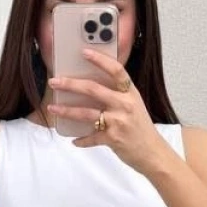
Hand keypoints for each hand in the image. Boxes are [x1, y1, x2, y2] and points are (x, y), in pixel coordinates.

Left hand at [47, 50, 169, 176]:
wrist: (153, 153)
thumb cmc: (141, 129)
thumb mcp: (134, 106)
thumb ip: (118, 96)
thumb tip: (93, 89)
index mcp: (130, 93)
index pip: (116, 70)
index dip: (100, 60)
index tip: (84, 52)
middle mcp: (124, 104)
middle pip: (93, 89)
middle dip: (70, 84)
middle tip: (55, 81)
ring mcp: (118, 121)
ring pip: (86, 113)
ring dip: (66, 110)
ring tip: (53, 108)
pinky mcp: (112, 139)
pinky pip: (90, 137)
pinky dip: (81, 140)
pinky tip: (74, 140)